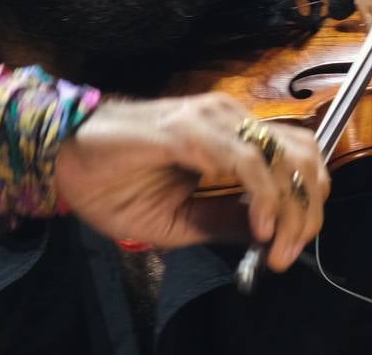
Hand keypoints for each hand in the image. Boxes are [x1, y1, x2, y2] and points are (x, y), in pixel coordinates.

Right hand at [53, 92, 328, 271]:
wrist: (63, 161)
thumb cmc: (114, 185)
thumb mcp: (180, 219)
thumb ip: (225, 222)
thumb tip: (271, 235)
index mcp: (231, 136)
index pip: (297, 158)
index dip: (307, 205)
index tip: (288, 250)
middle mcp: (230, 119)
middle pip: (304, 155)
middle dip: (308, 211)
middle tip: (287, 252)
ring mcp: (213, 119)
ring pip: (284, 157)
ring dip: (291, 209)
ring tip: (275, 246)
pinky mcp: (191, 129)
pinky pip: (247, 161)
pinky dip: (264, 197)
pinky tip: (257, 226)